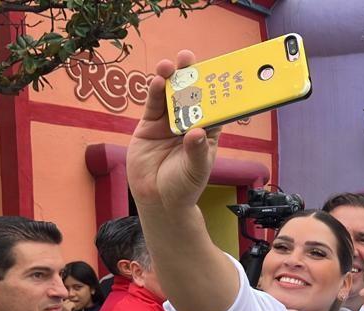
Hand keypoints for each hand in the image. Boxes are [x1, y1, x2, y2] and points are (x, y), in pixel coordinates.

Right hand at [126, 50, 223, 211]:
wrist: (158, 200)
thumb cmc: (184, 186)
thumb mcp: (196, 169)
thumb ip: (196, 151)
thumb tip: (197, 133)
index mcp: (208, 131)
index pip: (213, 106)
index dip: (213, 89)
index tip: (215, 72)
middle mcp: (188, 123)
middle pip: (189, 95)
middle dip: (189, 76)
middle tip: (188, 58)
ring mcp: (168, 123)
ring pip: (169, 96)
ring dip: (169, 79)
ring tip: (169, 66)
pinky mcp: (149, 126)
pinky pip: (152, 106)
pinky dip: (153, 93)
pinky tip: (156, 82)